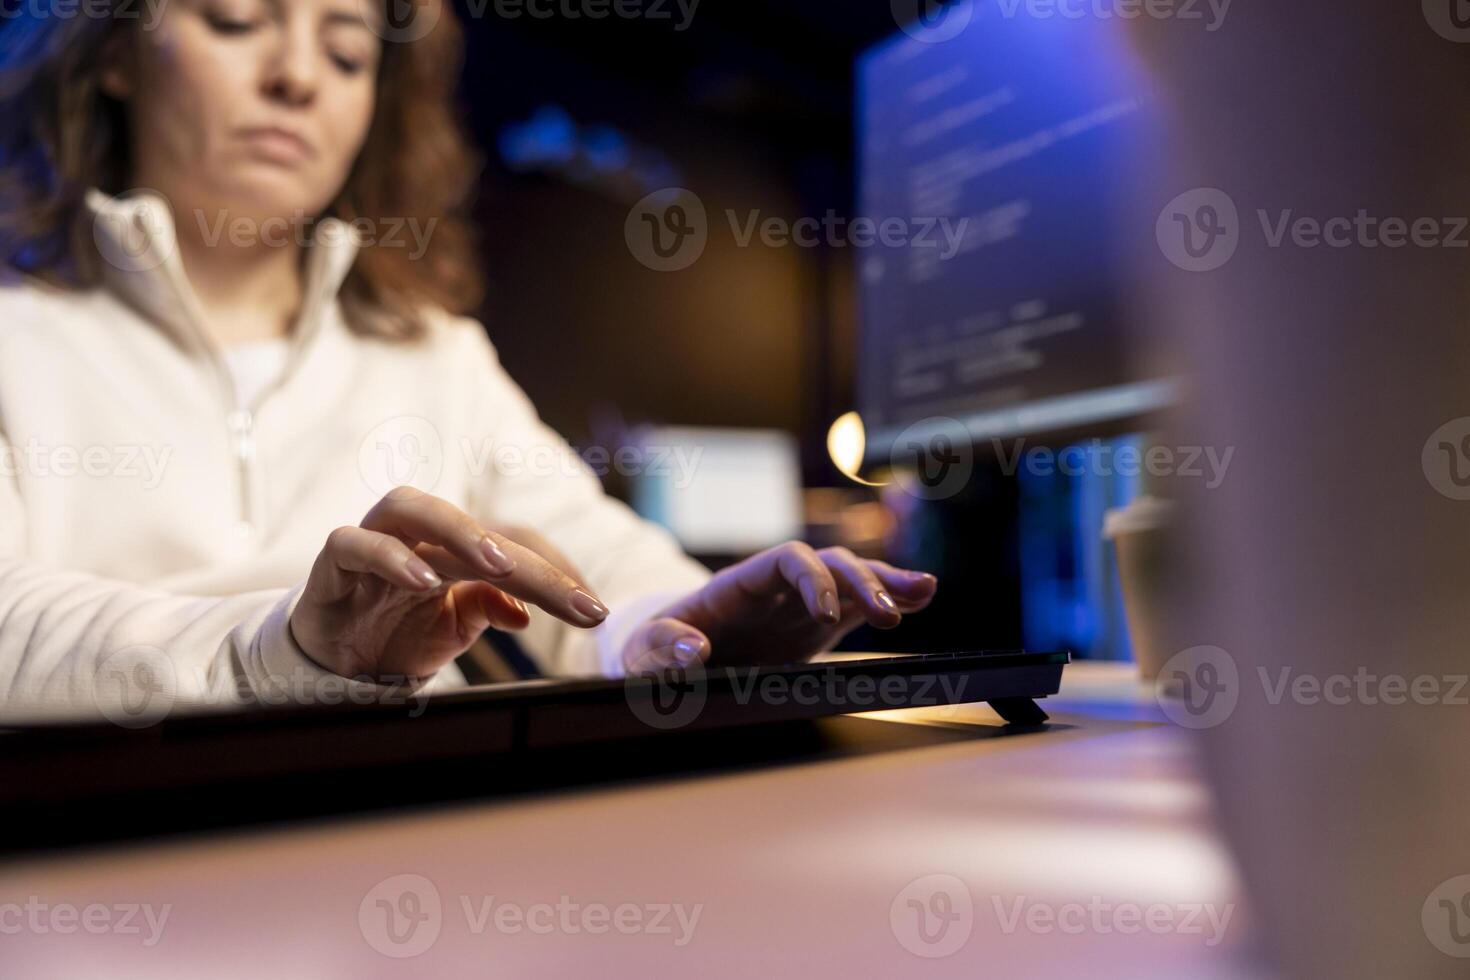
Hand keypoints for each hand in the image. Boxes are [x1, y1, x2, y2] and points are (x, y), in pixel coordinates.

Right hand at [290, 487, 610, 680]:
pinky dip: (390, 556)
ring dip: (459, 531)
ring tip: (497, 566)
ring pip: (409, 506)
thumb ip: (487, 607)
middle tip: (571, 595)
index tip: (593, 611)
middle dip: (528, 561)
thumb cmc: (397, 631)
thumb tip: (523, 612)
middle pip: (476, 528)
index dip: (556, 572)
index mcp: (454, 547)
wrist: (332, 659)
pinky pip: (354, 543)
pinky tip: (423, 580)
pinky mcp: (332, 562)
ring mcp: (373, 540)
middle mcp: (417, 533)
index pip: (513, 545)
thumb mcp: (453, 627)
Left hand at [621, 542, 938, 673]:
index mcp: (736, 585)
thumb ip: (662, 650)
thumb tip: (694, 652)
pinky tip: (921, 596)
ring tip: (923, 592)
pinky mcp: (815, 626)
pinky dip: (889, 596)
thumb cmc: (652, 651)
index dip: (811, 579)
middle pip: (828, 562)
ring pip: (851, 576)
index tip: (825, 614)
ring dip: (886, 582)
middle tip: (887, 614)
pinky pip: (858, 604)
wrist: (665, 662)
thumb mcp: (643, 652)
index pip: (784, 560)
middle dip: (860, 580)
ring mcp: (798, 604)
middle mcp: (775, 588)